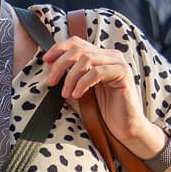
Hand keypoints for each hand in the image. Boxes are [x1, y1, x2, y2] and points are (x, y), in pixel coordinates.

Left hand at [43, 38, 161, 156]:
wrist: (124, 128)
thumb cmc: (103, 111)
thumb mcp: (79, 91)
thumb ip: (67, 77)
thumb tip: (50, 63)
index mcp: (101, 56)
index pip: (77, 43)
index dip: (59, 48)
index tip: (45, 61)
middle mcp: (111, 56)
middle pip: (79, 49)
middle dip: (60, 64)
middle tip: (51, 81)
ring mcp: (119, 63)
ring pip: (86, 59)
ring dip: (70, 76)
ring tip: (65, 93)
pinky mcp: (123, 74)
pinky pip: (97, 72)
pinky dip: (83, 83)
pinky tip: (77, 95)